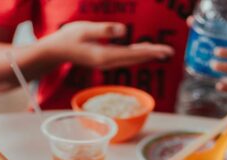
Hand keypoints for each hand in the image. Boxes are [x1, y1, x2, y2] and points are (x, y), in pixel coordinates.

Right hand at [40, 21, 173, 69]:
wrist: (55, 51)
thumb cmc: (68, 38)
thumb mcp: (84, 29)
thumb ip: (104, 30)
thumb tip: (123, 31)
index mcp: (105, 56)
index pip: (133, 54)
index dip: (151, 51)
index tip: (165, 50)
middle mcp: (108, 62)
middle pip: (135, 59)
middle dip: (153, 54)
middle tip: (171, 51)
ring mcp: (107, 63)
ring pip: (131, 59)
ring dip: (147, 55)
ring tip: (162, 51)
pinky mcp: (105, 60)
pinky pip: (125, 58)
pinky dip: (137, 54)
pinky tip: (143, 50)